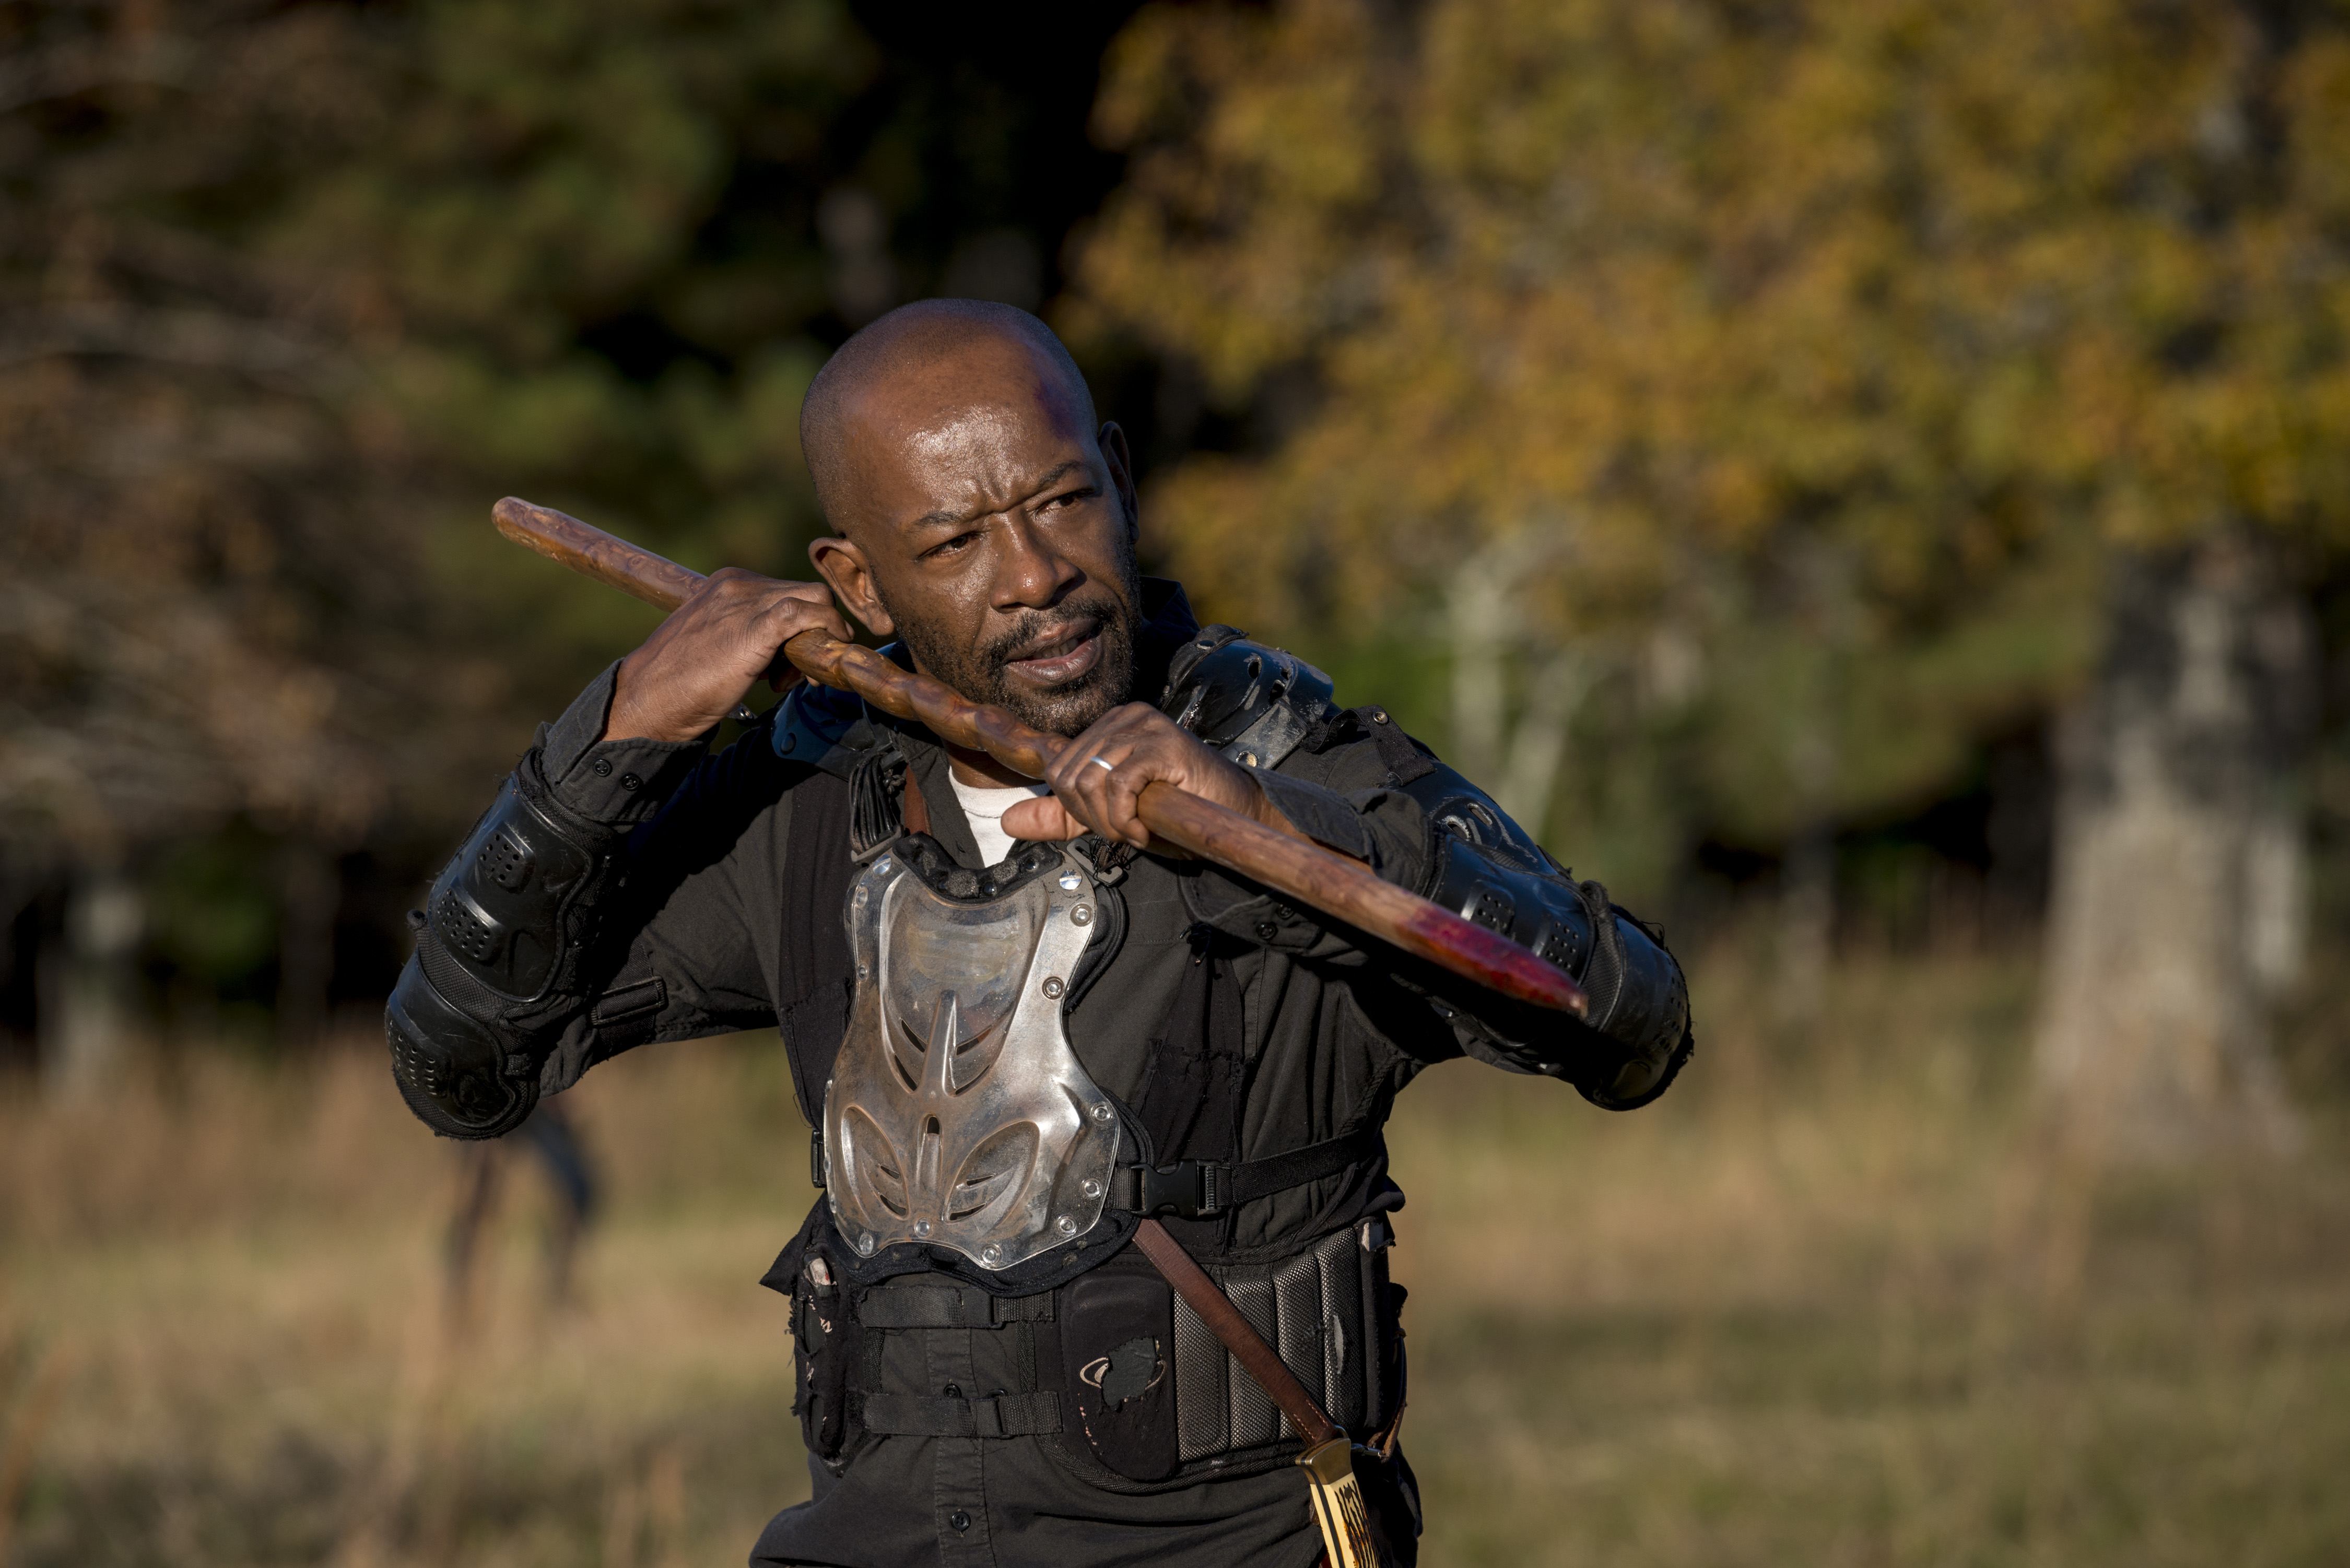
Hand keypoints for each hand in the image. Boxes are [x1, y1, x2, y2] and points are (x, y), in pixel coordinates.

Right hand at [601, 569, 853, 743]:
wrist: (649, 699)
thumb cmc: (680, 681)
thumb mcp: (717, 643)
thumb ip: (750, 634)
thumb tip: (785, 652)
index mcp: (728, 584)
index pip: (786, 591)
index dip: (800, 625)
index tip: (789, 662)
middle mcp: (739, 583)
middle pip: (806, 593)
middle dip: (815, 629)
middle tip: (799, 672)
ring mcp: (748, 601)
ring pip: (816, 599)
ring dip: (820, 638)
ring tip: (792, 678)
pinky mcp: (758, 625)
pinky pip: (809, 614)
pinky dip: (827, 633)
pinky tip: (818, 666)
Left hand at [999, 703, 1297, 850]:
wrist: (1231, 814)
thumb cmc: (1176, 811)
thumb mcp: (1109, 814)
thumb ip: (1061, 816)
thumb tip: (1008, 821)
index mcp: (1109, 726)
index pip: (1058, 767)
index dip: (1075, 808)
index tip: (1111, 824)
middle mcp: (1124, 716)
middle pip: (1070, 776)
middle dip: (1092, 818)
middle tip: (1126, 831)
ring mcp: (1144, 725)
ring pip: (1091, 781)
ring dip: (1111, 822)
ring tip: (1138, 830)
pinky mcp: (1163, 742)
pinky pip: (1118, 785)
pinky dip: (1126, 818)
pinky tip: (1147, 828)